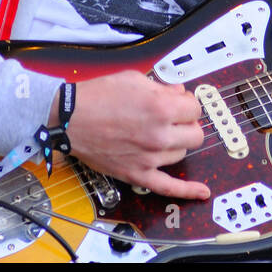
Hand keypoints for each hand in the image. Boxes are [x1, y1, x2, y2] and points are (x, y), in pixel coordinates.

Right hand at [56, 70, 209, 199]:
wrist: (69, 118)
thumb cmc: (96, 97)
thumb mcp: (134, 79)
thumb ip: (162, 87)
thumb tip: (179, 93)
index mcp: (161, 108)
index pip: (195, 109)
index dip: (187, 103)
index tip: (179, 103)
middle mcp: (159, 135)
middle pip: (195, 134)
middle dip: (187, 124)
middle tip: (174, 119)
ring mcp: (150, 157)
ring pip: (182, 154)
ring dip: (176, 144)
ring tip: (159, 134)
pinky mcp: (137, 174)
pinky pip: (168, 187)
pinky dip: (187, 191)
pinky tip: (201, 192)